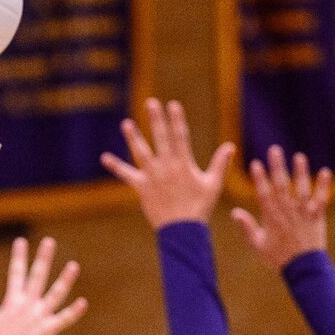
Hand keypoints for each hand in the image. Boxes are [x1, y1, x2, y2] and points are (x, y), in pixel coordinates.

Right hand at [0, 237, 86, 334]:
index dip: (18, 256)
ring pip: (56, 294)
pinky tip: (82, 302)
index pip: (15, 273)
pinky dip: (74, 312)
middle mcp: (27, 306)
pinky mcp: (48, 330)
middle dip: (43, 258)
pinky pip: (64, 319)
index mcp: (12, 302)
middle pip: (37, 276)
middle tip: (50, 242)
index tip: (22, 241)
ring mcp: (39, 317)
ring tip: (74, 265)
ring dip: (65, 279)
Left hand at [100, 98, 234, 228]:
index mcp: (184, 164)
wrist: (181, 231)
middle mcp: (166, 167)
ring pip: (141, 153)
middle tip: (151, 102)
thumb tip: (230, 146)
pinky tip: (104, 157)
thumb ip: (220, 164)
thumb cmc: (199, 208)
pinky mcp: (141, 187)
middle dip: (156, 120)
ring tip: (126, 123)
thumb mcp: (213, 185)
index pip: (180, 136)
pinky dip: (116, 166)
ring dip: (133, 137)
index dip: (176, 119)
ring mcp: (152, 177)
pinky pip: (126, 175)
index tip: (173, 104)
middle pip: (160, 139)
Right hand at [231, 146, 330, 270]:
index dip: (259, 178)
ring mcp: (303, 213)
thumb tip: (234, 212)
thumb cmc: (277, 257)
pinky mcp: (317, 216)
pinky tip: (325, 172)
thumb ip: (247, 227)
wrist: (302, 268)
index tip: (255, 163)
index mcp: (271, 217)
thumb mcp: (257, 245)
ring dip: (301, 172)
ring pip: (302, 189)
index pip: (264, 193)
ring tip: (299, 156)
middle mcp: (287, 212)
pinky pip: (321, 199)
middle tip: (275, 149)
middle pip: (282, 185)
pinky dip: (324, 185)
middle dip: (277, 166)